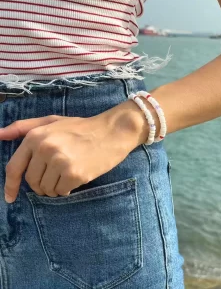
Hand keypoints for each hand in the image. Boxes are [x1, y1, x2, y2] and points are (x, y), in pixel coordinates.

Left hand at [1, 109, 139, 202]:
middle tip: (56, 177)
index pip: (15, 166)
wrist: (112, 131)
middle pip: (32, 181)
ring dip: (55, 187)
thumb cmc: (82, 128)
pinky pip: (62, 192)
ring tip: (68, 174)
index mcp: (36, 136)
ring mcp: (60, 162)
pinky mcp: (75, 174)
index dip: (10, 185)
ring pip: (46, 189)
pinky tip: (76, 178)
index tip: (10, 198)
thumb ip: (25, 127)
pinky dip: (66, 189)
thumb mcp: (52, 121)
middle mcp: (46, 148)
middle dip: (41, 184)